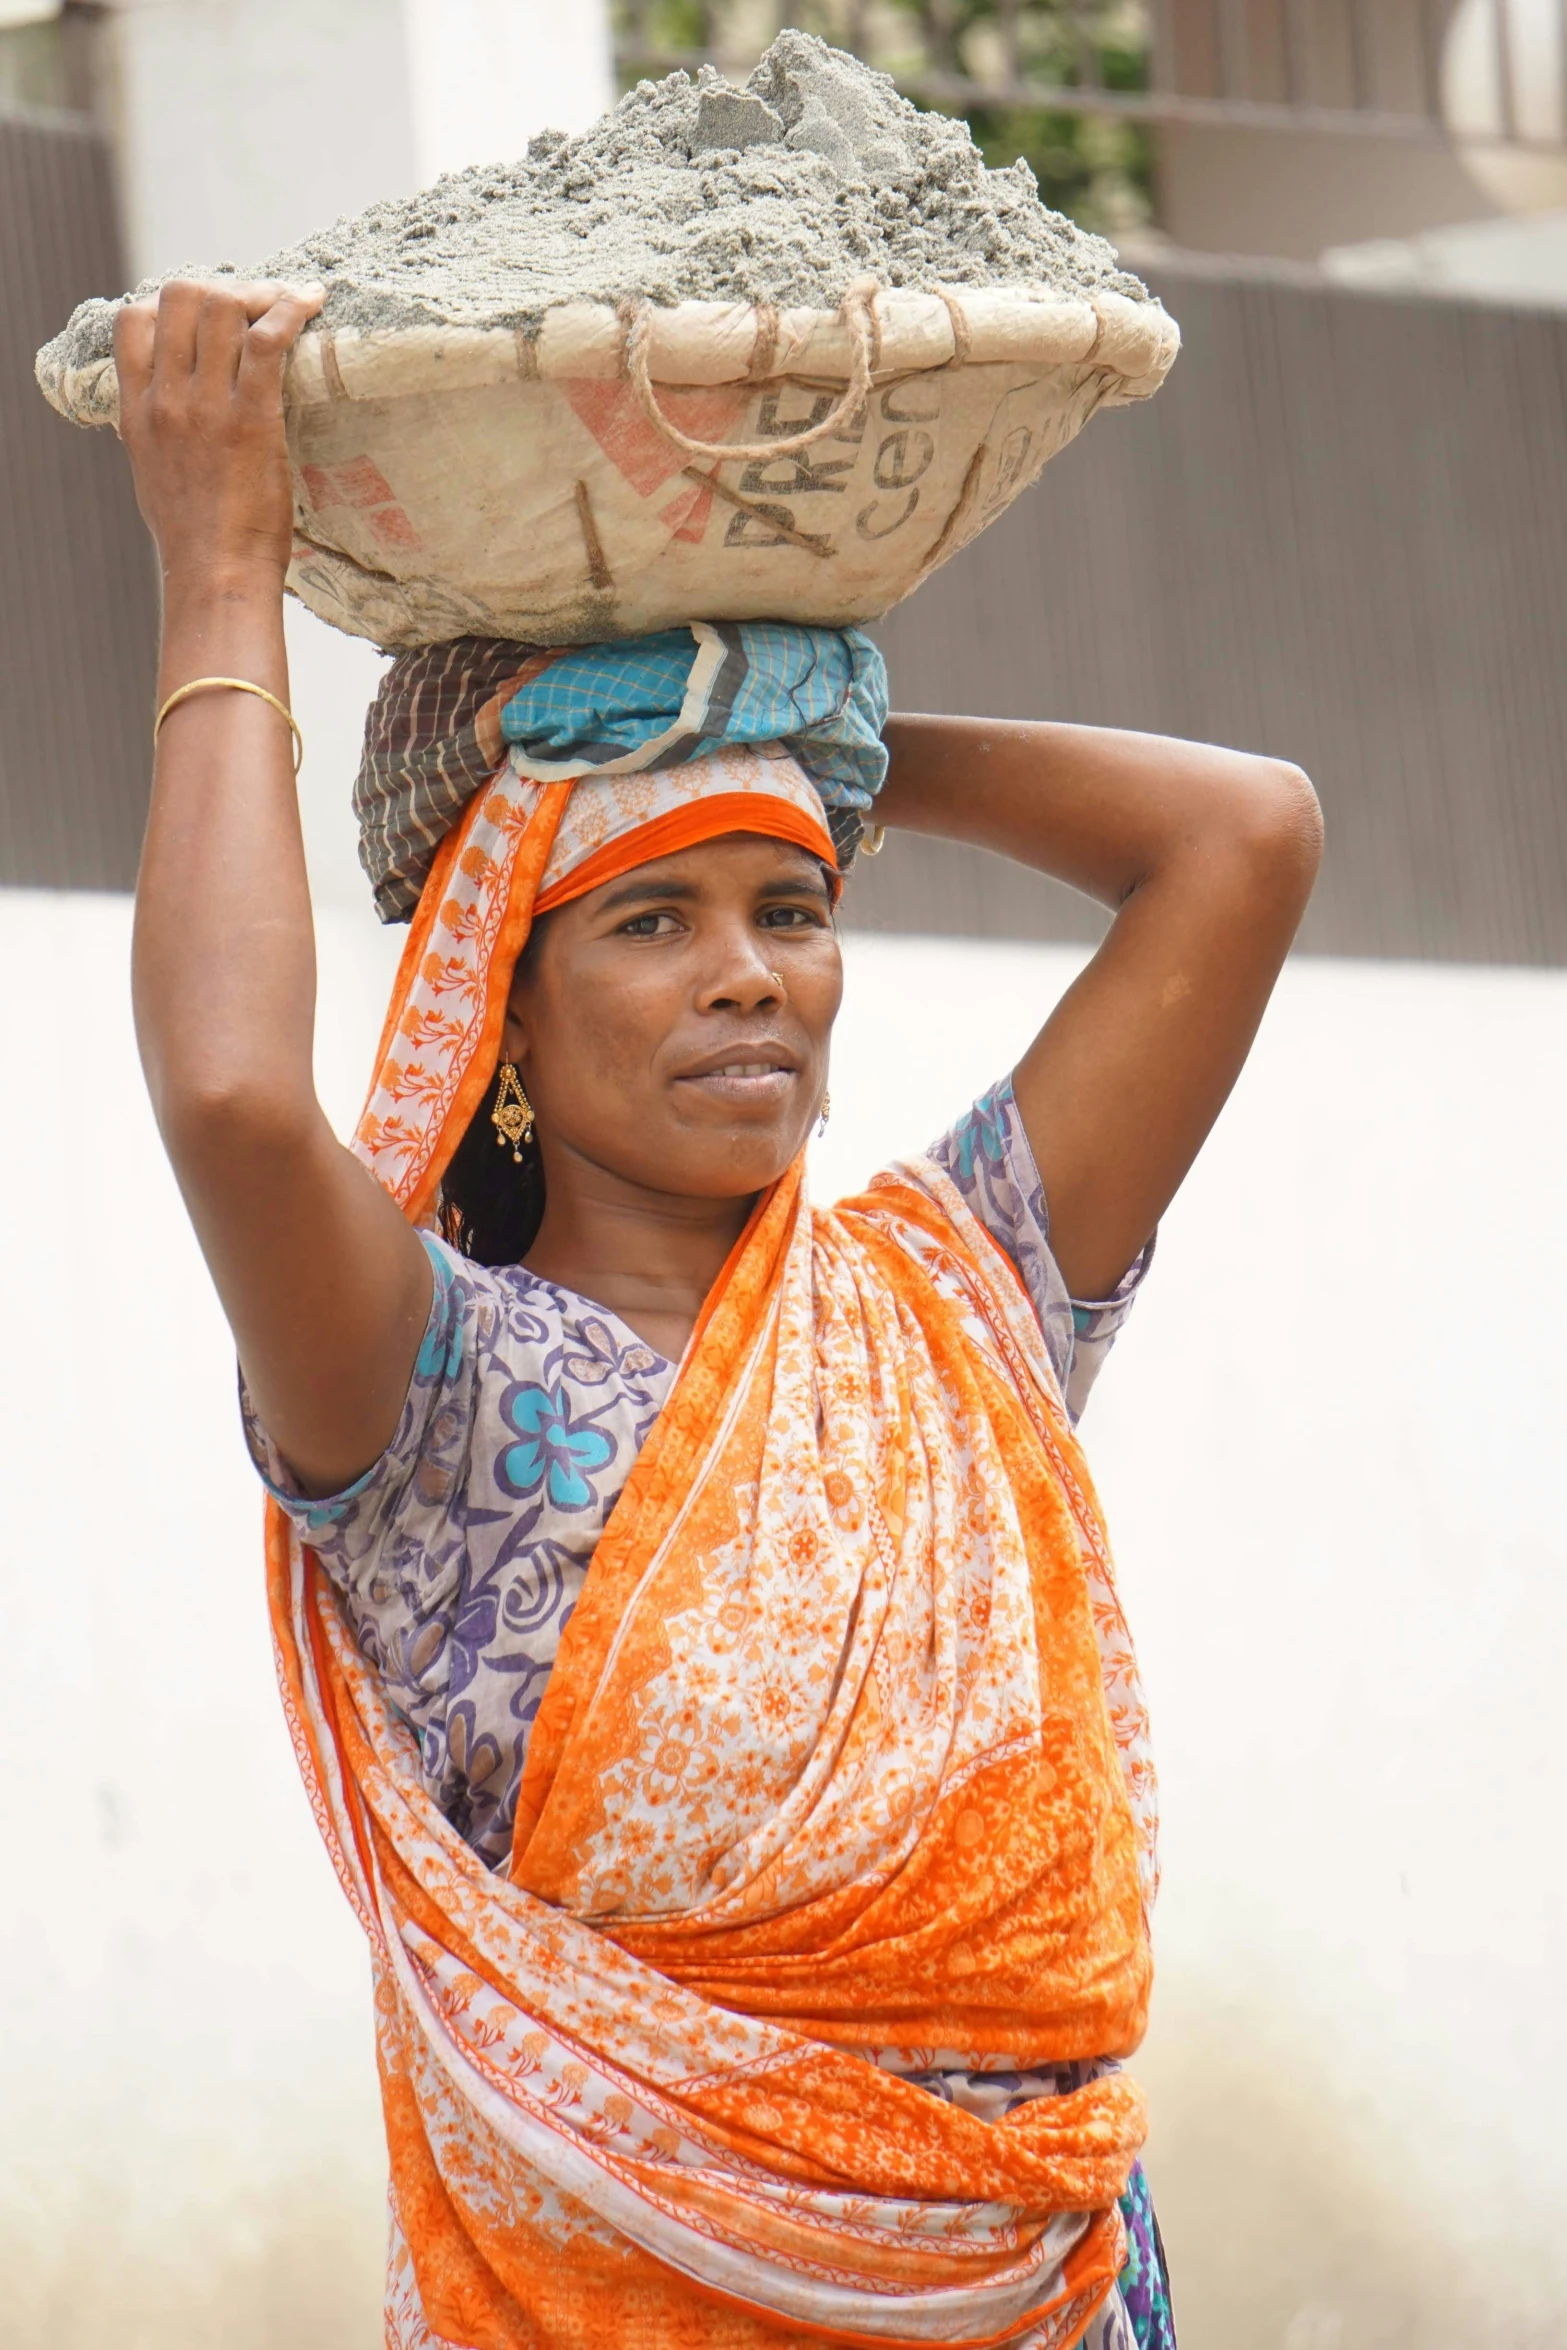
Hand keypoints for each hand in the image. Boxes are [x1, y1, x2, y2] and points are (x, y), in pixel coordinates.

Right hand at [113, 278, 323, 588]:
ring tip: (289, 304)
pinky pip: (266, 341)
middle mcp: (166, 399)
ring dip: (261, 295)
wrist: (216, 576)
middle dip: (223, 289)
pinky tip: (310, 305)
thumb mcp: (154, 476)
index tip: (207, 314)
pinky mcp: (251, 419)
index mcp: (137, 412)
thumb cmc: (195, 540)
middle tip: (258, 307)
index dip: (171, 301)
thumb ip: (156, 433)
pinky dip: (290, 311)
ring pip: (223, 306)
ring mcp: (207, 407)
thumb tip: (168, 412)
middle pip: (182, 296)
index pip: (134, 319)